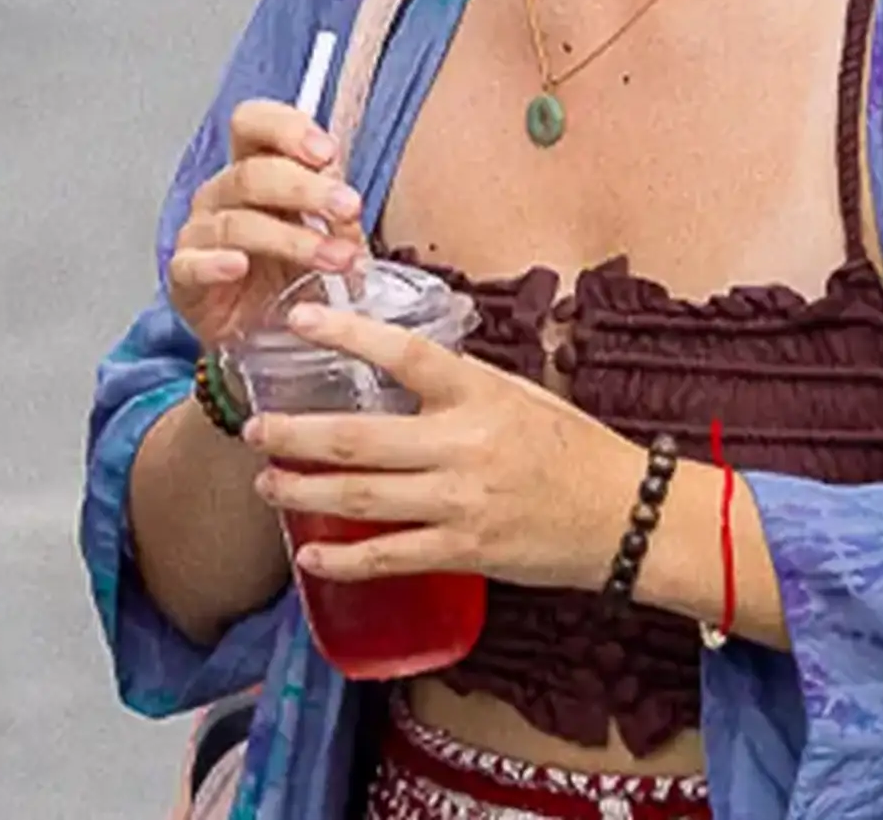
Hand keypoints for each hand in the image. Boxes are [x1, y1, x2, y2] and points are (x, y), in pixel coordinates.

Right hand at [165, 99, 367, 347]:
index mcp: (251, 169)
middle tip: (348, 207)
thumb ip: (337, 213)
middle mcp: (220, 195)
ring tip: (337, 259)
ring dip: (293, 239)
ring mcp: (198, 235)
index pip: (253, 124)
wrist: (259, 331)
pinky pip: (191, 265)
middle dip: (306, 188)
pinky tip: (239, 266)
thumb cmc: (289, 272)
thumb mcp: (325, 235)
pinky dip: (214, 263)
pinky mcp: (184, 279)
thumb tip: (350, 205)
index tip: (327, 154)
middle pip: (251, 174)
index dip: (287, 129)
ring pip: (237, 223)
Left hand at [242, 301, 652, 594]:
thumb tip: (399, 361)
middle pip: (359, 438)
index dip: (347, 334)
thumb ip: (460, 381)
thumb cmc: (573, 448)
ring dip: (303, 492)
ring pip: (361, 499)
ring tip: (266, 483)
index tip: (298, 321)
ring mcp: (461, 503)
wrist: (628, 518)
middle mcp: (464, 445)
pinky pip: (390, 556)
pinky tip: (309, 558)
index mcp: (478, 393)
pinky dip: (343, 561)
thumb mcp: (520, 393)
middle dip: (294, 435)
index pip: (404, 353)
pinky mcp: (466, 551)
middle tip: (253, 428)